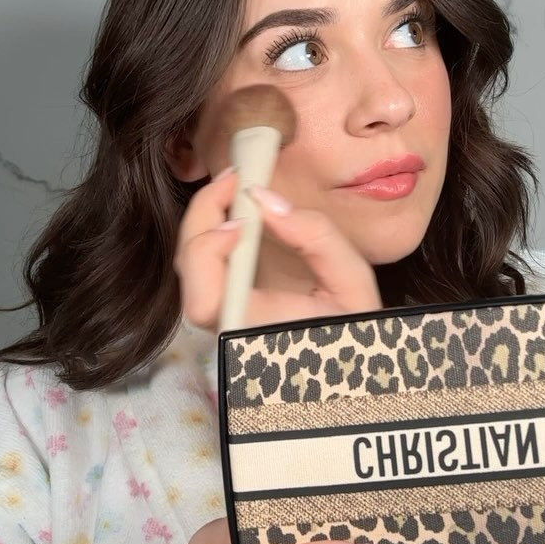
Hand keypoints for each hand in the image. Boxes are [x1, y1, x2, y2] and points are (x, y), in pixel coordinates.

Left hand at [173, 167, 381, 329]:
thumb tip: (264, 199)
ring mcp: (225, 321)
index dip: (207, 253)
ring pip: (190, 269)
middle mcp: (233, 330)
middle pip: (188, 273)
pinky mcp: (227, 309)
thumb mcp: (353, 282)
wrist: (354, 364)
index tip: (241, 220)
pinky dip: (212, 235)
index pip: (205, 300)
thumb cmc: (356, 329)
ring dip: (205, 222)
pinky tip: (236, 212)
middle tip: (234, 179)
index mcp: (261, 331)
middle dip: (202, 215)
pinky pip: (204, 270)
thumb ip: (315, 236)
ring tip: (235, 189)